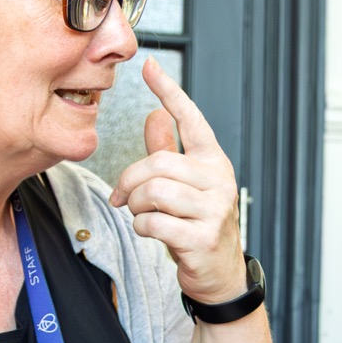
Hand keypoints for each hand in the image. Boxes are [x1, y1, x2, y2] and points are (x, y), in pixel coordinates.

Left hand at [108, 57, 246, 303]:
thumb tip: (154, 116)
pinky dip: (142, 228)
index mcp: (213, 163)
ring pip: (154, 193)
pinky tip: (151, 232)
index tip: (149, 66)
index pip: (191, 120)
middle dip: (130, 182)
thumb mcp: (184, 187)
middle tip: (122, 198)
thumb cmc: (197, 226)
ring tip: (143, 216)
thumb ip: (169, 152)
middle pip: (158, 163)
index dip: (169, 92)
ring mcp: (214, 210)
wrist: (219, 275)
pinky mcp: (202, 238)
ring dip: (137, 207)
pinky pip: (154, 223)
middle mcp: (219, 181)